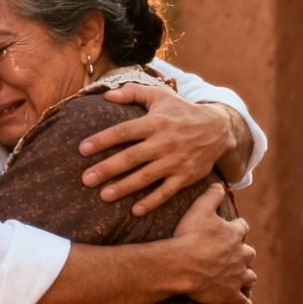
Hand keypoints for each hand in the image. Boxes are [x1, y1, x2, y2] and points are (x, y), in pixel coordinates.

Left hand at [79, 85, 235, 215]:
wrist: (220, 128)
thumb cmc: (181, 111)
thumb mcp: (160, 96)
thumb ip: (133, 92)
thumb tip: (107, 95)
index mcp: (155, 122)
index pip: (124, 131)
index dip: (102, 140)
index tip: (82, 149)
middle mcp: (165, 142)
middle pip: (132, 157)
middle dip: (108, 168)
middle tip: (86, 179)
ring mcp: (176, 161)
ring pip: (146, 176)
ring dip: (125, 187)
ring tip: (104, 196)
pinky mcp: (186, 176)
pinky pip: (167, 191)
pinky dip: (152, 202)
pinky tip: (135, 211)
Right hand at [171, 184, 256, 303]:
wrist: (181, 265)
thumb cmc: (188, 236)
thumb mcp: (199, 209)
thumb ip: (211, 196)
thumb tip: (220, 184)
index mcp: (235, 235)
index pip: (242, 228)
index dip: (235, 228)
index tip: (230, 229)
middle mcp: (241, 255)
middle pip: (249, 253)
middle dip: (243, 254)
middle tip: (231, 255)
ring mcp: (237, 276)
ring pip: (250, 277)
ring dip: (246, 277)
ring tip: (240, 278)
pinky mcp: (230, 294)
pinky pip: (242, 303)